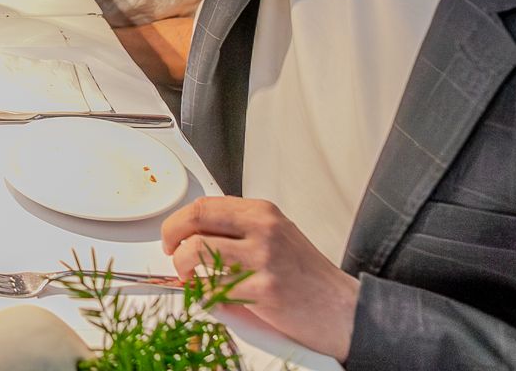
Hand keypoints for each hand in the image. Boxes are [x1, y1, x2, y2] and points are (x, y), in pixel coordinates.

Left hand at [160, 196, 357, 360]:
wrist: (344, 310)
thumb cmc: (309, 277)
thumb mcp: (278, 236)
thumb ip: (241, 229)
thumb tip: (197, 233)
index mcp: (263, 212)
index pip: (205, 205)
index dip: (179, 221)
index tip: (173, 235)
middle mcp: (262, 229)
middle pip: (194, 220)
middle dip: (171, 236)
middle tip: (171, 253)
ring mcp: (262, 259)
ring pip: (196, 253)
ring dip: (184, 268)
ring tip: (191, 279)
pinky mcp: (262, 290)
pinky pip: (213, 288)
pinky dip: (204, 294)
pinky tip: (213, 298)